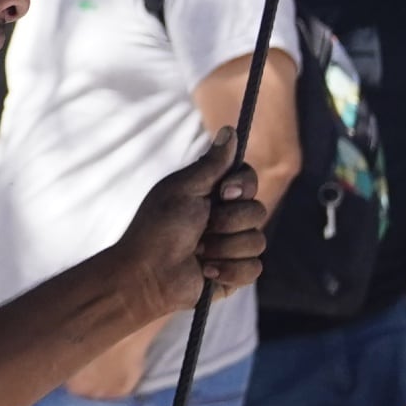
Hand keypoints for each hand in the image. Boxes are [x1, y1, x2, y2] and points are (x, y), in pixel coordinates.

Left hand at [104, 133, 265, 325]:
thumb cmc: (159, 229)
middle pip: (258, 211)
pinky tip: (206, 272)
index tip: (224, 193)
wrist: (147, 276)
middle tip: (201, 229)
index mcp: (214, 195)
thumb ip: (212, 163)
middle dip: (228, 222)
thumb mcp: (184, 190)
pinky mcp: (235, 274)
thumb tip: (229, 130)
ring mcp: (232, 247)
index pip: (249, 180)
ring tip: (199, 253)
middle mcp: (227, 218)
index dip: (242, 187)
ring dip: (224, 248)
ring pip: (258, 241)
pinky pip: (254, 268)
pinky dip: (229, 271)